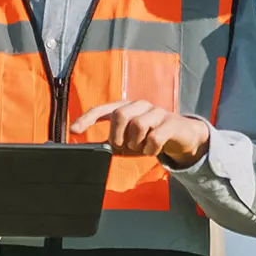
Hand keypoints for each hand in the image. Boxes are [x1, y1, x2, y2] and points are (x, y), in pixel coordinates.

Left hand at [70, 100, 210, 168]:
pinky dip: (151, 149)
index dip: (87, 119)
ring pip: (138, 125)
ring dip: (137, 143)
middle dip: (118, 136)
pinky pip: (155, 137)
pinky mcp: (171, 122)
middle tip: (123, 147)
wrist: (182, 137)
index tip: (73, 131)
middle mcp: (139, 105)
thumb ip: (111, 143)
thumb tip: (90, 149)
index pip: (101, 110)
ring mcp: (156, 111)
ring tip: (142, 148)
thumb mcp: (128, 142)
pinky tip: (153, 150)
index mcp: (125, 107)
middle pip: (120, 115)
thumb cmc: (150, 138)